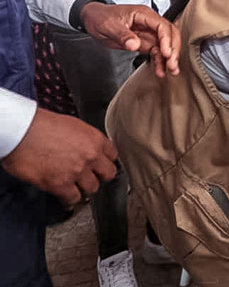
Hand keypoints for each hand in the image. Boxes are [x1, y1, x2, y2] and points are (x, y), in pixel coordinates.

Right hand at [2, 108, 116, 205]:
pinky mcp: (60, 184)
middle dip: (100, 176)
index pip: (112, 155)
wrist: (22, 131)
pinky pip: (73, 198)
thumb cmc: (41, 125)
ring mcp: (77, 171)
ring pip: (92, 188)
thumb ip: (84, 139)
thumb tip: (85, 148)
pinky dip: (69, 199)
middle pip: (108, 174)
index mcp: (95, 139)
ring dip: (84, 188)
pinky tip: (65, 196)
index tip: (101, 165)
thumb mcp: (73, 125)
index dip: (105, 161)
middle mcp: (90, 155)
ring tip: (75, 186)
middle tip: (91, 177)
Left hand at [80, 3, 180, 76]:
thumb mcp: (109, 25)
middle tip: (172, 64)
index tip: (166, 53)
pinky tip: (161, 69)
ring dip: (169, 58)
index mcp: (143, 14)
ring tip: (171, 70)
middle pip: (170, 35)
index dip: (167, 40)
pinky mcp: (145, 42)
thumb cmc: (101, 17)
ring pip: (165, 45)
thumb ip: (123, 35)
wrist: (93, 19)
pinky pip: (157, 52)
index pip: (162, 26)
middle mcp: (149, 23)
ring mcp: (148, 33)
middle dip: (173, 50)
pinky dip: (160, 61)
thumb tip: (135, 44)